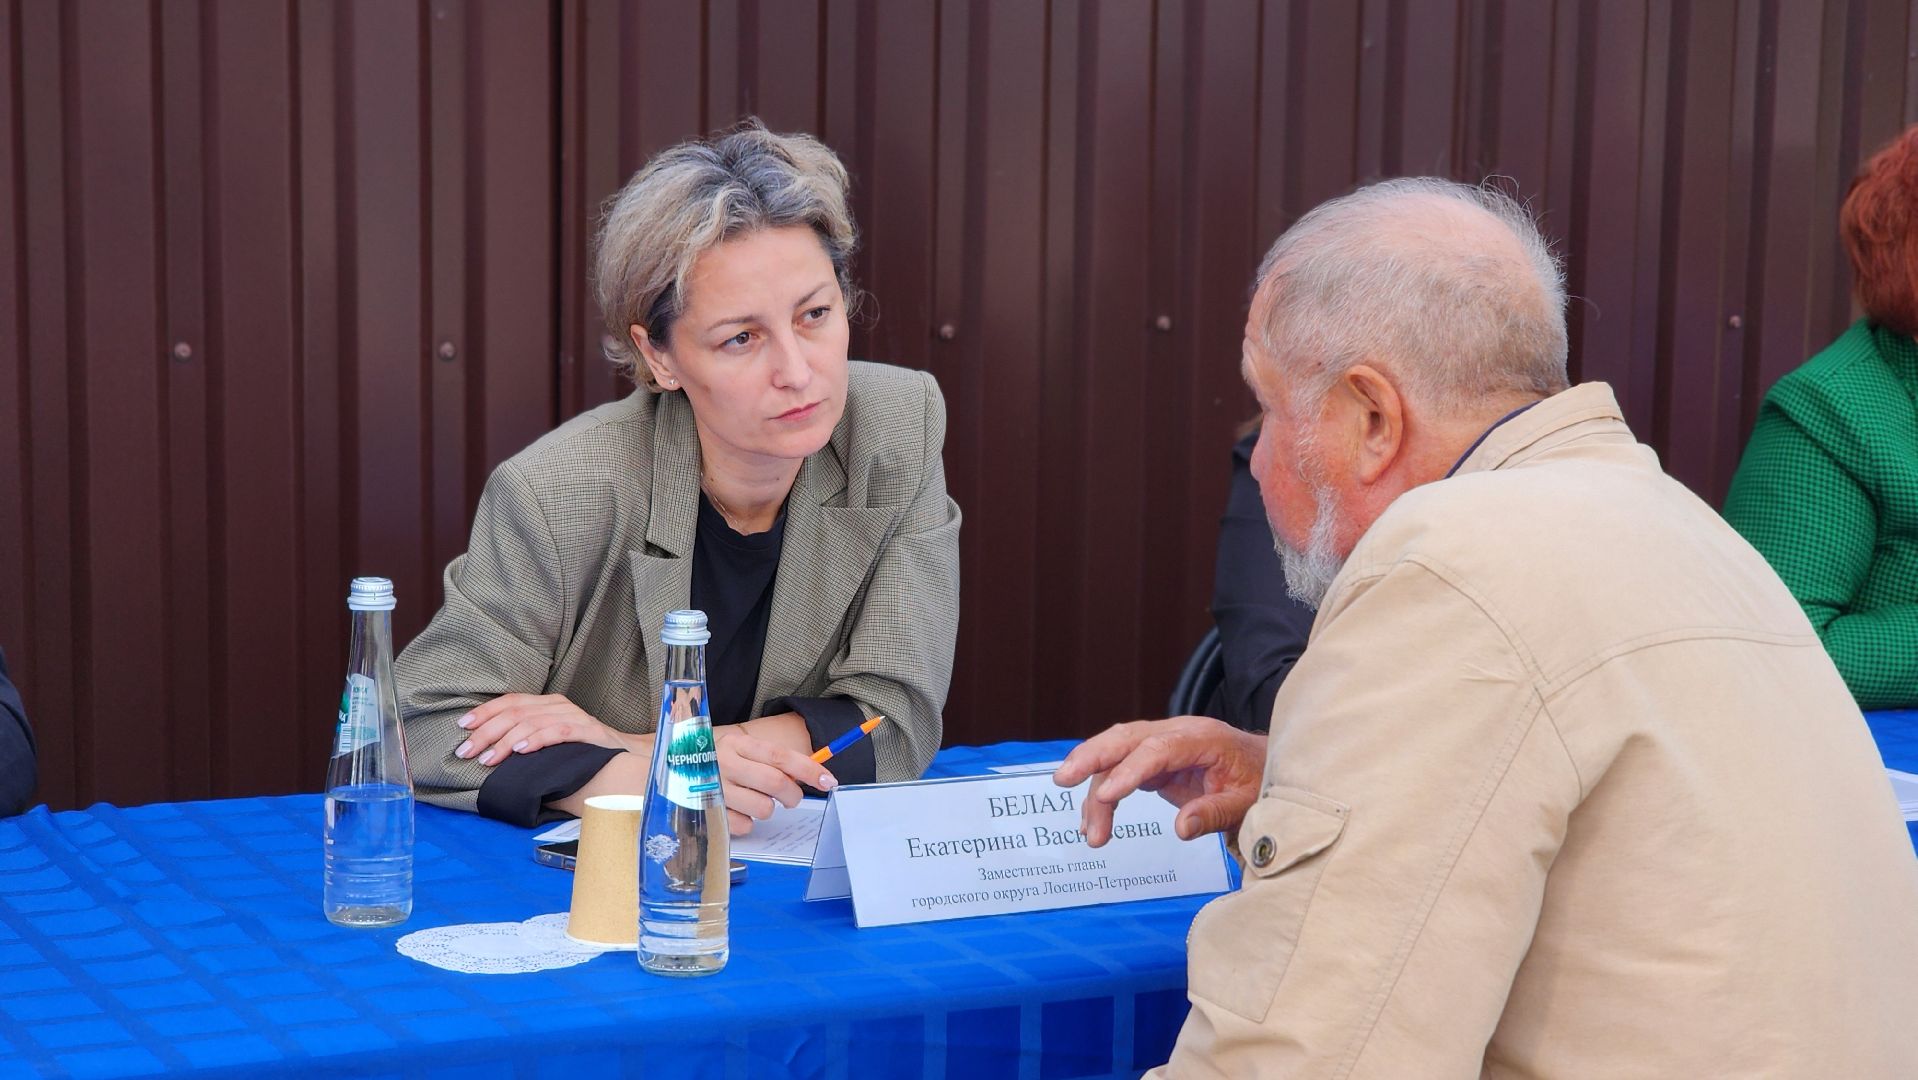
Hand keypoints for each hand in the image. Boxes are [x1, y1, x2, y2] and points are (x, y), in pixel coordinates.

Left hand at [454, 693, 636, 765]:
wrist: (625, 754)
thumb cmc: (581, 750)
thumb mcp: (550, 739)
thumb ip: (526, 737)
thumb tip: (487, 750)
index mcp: (546, 703)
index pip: (510, 701)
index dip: (484, 712)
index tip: (462, 727)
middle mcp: (557, 704)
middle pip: (515, 712)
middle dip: (486, 732)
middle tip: (466, 751)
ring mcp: (573, 715)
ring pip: (531, 722)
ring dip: (505, 741)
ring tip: (488, 759)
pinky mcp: (587, 730)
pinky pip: (558, 731)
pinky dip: (537, 740)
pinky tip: (521, 751)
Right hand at [715, 716, 837, 836]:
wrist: (675, 773)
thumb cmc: (722, 764)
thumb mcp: (744, 753)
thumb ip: (773, 762)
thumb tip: (813, 775)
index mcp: (738, 744)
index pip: (781, 755)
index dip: (809, 769)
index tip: (828, 781)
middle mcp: (724, 763)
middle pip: (775, 782)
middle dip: (793, 795)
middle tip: (792, 799)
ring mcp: (714, 789)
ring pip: (763, 808)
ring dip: (768, 809)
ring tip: (756, 802)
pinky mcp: (707, 813)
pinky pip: (744, 825)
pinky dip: (748, 822)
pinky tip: (737, 811)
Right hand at [1053, 716, 1266, 846]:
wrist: (1262, 766)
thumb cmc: (1257, 780)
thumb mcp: (1246, 802)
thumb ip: (1215, 813)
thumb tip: (1181, 828)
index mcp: (1202, 737)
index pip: (1158, 749)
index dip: (1129, 771)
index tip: (1106, 797)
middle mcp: (1176, 733)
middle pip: (1125, 738)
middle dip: (1090, 757)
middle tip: (1063, 780)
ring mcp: (1161, 742)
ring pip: (1115, 754)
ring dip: (1094, 788)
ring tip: (1089, 832)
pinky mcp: (1152, 758)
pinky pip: (1119, 769)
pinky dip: (1103, 793)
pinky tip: (1093, 821)